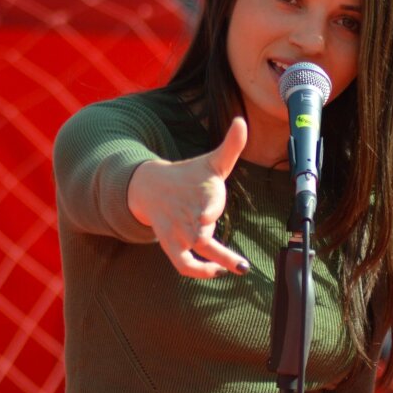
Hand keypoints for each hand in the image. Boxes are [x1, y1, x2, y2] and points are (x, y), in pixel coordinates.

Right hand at [127, 117, 250, 278]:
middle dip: (217, 247)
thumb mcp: (212, 161)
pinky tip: (217, 272)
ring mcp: (180, 232)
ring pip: (194, 252)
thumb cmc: (189, 176)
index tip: (208, 216)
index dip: (206, 209)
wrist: (150, 186)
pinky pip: (182, 264)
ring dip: (213, 262)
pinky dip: (196, 271)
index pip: (206, 203)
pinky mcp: (172, 245)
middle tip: (240, 263)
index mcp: (201, 192)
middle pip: (200, 233)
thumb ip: (231, 146)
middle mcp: (190, 214)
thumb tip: (242, 121)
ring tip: (238, 268)